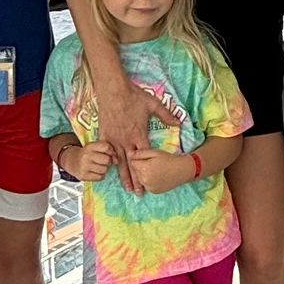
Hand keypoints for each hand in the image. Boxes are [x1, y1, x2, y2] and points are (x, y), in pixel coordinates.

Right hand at [68, 141, 115, 182]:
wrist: (72, 161)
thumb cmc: (87, 154)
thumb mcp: (94, 147)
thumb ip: (107, 150)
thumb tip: (116, 160)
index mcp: (90, 146)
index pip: (106, 147)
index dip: (111, 151)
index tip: (110, 154)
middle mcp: (86, 155)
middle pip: (107, 160)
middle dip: (108, 162)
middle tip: (103, 162)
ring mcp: (84, 166)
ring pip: (104, 169)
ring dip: (104, 169)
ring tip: (98, 166)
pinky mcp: (83, 176)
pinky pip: (99, 177)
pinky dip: (100, 176)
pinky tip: (95, 172)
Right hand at [97, 78, 183, 193]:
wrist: (113, 90)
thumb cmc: (133, 96)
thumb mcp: (153, 104)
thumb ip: (166, 115)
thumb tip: (179, 123)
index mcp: (139, 134)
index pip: (145, 158)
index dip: (147, 171)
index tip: (149, 182)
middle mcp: (127, 140)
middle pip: (132, 165)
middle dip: (135, 180)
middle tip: (138, 193)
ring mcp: (114, 139)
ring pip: (119, 162)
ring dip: (123, 175)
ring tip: (126, 187)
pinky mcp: (104, 135)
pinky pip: (107, 151)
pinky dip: (109, 161)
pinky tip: (110, 170)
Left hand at [126, 147, 190, 194]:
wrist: (182, 170)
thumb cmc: (168, 159)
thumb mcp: (154, 152)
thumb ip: (140, 153)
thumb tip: (129, 154)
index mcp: (144, 168)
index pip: (132, 163)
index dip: (139, 159)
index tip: (147, 158)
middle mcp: (144, 179)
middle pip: (136, 172)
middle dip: (141, 167)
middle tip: (152, 164)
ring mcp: (149, 187)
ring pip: (140, 179)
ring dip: (144, 175)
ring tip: (155, 171)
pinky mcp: (153, 191)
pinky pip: (146, 185)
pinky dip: (149, 182)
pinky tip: (157, 177)